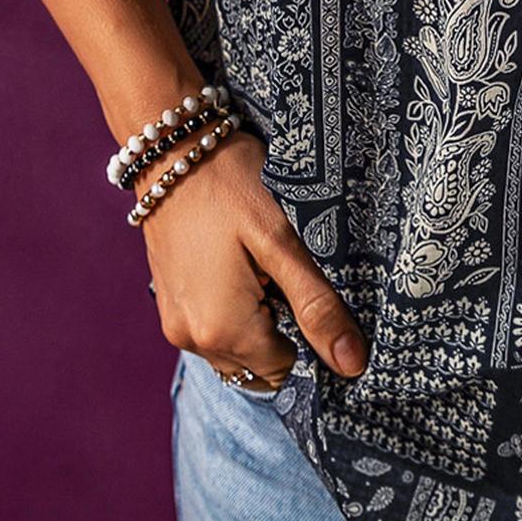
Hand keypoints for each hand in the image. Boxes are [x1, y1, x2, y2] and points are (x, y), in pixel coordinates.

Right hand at [140, 131, 368, 387]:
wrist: (173, 150)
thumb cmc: (231, 185)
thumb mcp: (283, 240)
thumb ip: (317, 306)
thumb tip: (352, 365)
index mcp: (222, 330)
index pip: (287, 369)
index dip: (311, 338)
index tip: (317, 295)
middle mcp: (192, 339)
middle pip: (260, 366)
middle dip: (285, 333)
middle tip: (292, 277)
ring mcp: (175, 324)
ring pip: (236, 351)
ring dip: (260, 324)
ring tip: (268, 270)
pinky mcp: (169, 305)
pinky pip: (213, 330)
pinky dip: (235, 313)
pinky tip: (245, 269)